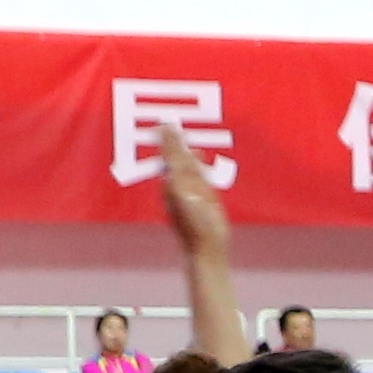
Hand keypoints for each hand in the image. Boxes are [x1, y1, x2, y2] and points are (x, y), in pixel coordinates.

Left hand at [155, 124, 229, 245]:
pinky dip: (196, 166)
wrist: (206, 249)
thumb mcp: (190, 199)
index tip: (166, 124)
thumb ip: (185, 178)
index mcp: (173, 184)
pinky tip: (199, 161)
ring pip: (185, 168)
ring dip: (184, 153)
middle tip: (170, 125)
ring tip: (184, 139)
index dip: (168, 140)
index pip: (170, 156)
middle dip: (173, 143)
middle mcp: (177, 187)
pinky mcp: (199, 201)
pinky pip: (196, 178)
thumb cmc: (197, 227)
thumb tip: (177, 160)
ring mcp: (188, 194)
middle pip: (175, 160)